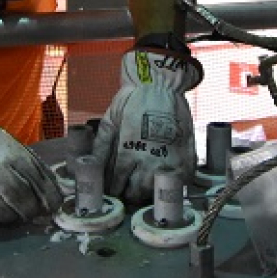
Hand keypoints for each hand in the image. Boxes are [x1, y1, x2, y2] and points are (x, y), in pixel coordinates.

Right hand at [0, 102, 62, 227]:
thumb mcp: (6, 143)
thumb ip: (27, 163)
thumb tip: (53, 187)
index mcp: (9, 154)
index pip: (38, 181)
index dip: (50, 198)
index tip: (54, 207)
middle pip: (23, 201)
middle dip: (32, 211)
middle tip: (33, 214)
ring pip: (3, 215)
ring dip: (11, 216)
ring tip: (10, 211)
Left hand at [92, 41, 202, 203]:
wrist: (161, 84)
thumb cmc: (133, 99)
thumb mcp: (110, 119)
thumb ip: (101, 146)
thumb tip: (90, 167)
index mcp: (128, 151)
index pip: (118, 182)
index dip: (114, 190)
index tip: (113, 192)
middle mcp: (149, 160)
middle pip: (137, 191)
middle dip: (129, 194)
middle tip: (127, 191)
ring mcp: (170, 159)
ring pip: (158, 190)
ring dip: (149, 191)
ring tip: (145, 187)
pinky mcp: (186, 156)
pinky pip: (181, 181)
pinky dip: (173, 184)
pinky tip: (166, 179)